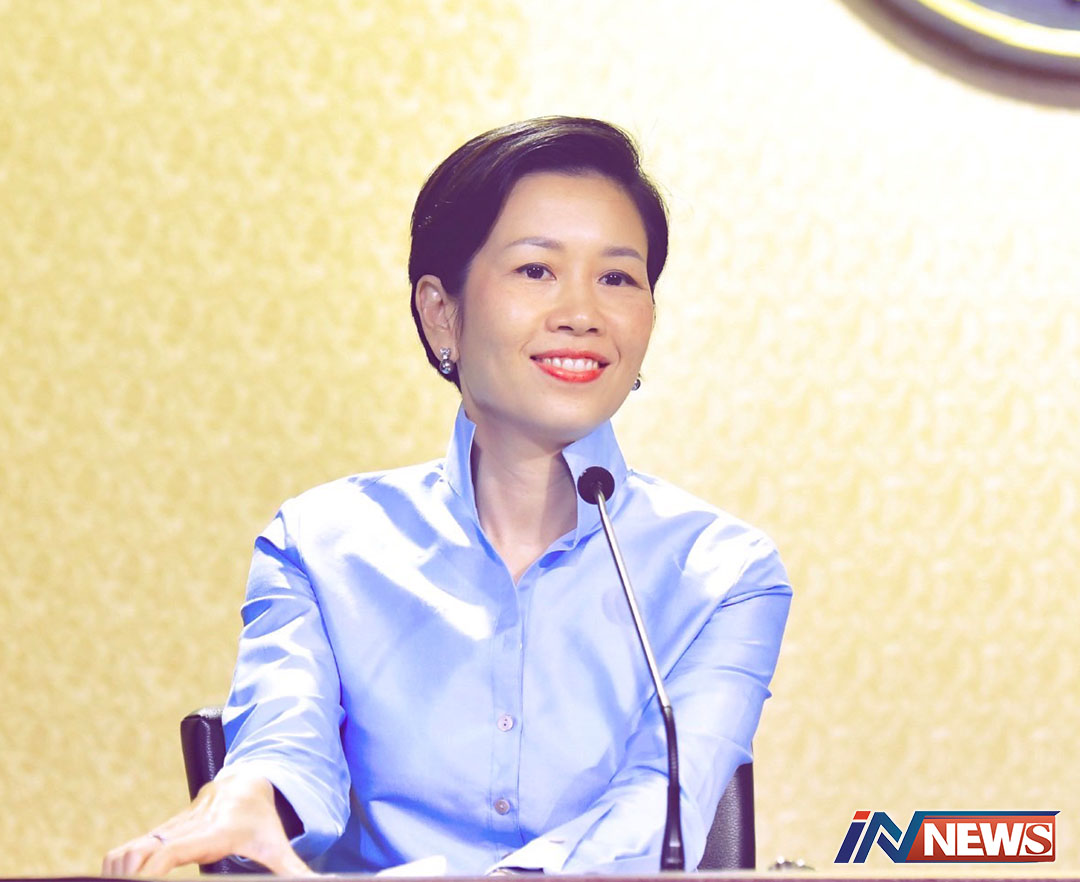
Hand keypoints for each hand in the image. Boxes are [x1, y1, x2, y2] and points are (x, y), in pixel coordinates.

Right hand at [102, 771, 310, 876]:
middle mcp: (188, 826)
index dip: (148, 871)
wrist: (249, 780)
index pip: (171, 852)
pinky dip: (117, 865)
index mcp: (214, 833)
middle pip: (140, 851)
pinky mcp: (163, 829)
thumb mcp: (278, 846)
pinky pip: (131, 846)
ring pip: (129, 847)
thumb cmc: (263, 820)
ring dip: (115, 871)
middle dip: (124, 877)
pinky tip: (116, 881)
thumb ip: (294, 870)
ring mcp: (172, 826)